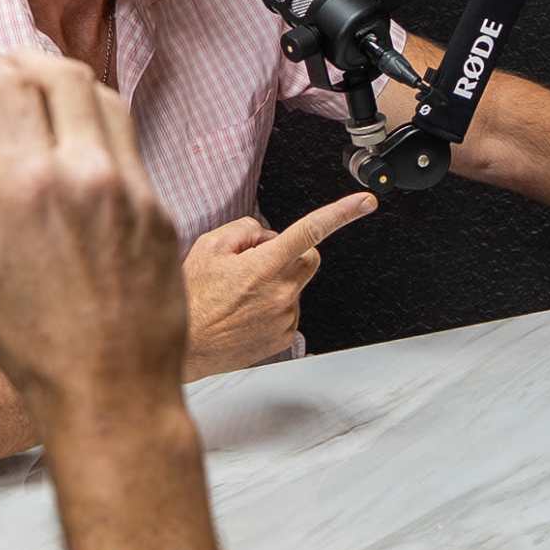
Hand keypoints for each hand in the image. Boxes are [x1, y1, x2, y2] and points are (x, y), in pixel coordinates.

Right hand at [0, 46, 187, 419]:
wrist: (112, 389)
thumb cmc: (33, 344)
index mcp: (32, 184)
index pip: (8, 85)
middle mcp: (89, 173)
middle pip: (64, 75)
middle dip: (26, 59)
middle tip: (2, 67)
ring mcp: (133, 188)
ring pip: (105, 100)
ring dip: (69, 85)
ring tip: (40, 95)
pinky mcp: (160, 211)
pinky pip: (128, 146)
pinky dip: (97, 129)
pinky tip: (76, 148)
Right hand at [181, 191, 381, 375]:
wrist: (184, 347)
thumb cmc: (191, 299)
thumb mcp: (208, 248)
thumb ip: (244, 230)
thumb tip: (266, 235)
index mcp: (264, 266)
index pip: (310, 230)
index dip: (342, 212)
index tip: (365, 202)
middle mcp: (281, 292)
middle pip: (309, 257)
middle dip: (290, 253)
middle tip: (256, 262)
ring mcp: (285, 317)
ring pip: (297, 285)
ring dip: (277, 282)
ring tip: (241, 295)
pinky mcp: (284, 337)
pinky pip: (290, 310)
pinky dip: (273, 306)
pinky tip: (246, 312)